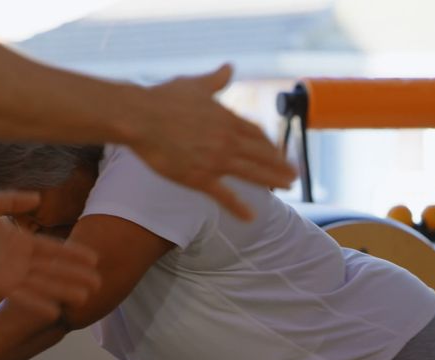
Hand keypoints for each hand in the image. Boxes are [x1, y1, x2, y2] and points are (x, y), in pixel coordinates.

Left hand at [0, 191, 100, 319]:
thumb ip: (15, 200)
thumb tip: (37, 198)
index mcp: (20, 242)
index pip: (53, 250)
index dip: (73, 255)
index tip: (94, 259)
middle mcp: (19, 261)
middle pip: (54, 270)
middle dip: (76, 276)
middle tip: (98, 283)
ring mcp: (9, 275)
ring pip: (43, 285)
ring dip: (64, 292)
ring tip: (85, 298)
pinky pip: (21, 298)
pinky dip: (37, 305)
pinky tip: (54, 311)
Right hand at [130, 64, 297, 220]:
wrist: (140, 118)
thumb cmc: (163, 98)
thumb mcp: (195, 84)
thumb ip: (216, 80)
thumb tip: (229, 66)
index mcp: (227, 119)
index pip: (257, 134)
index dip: (271, 145)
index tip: (279, 153)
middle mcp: (228, 141)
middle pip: (262, 154)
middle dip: (281, 164)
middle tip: (295, 174)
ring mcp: (216, 161)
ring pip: (253, 173)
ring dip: (273, 180)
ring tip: (287, 186)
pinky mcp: (199, 178)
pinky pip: (224, 196)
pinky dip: (239, 207)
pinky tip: (251, 217)